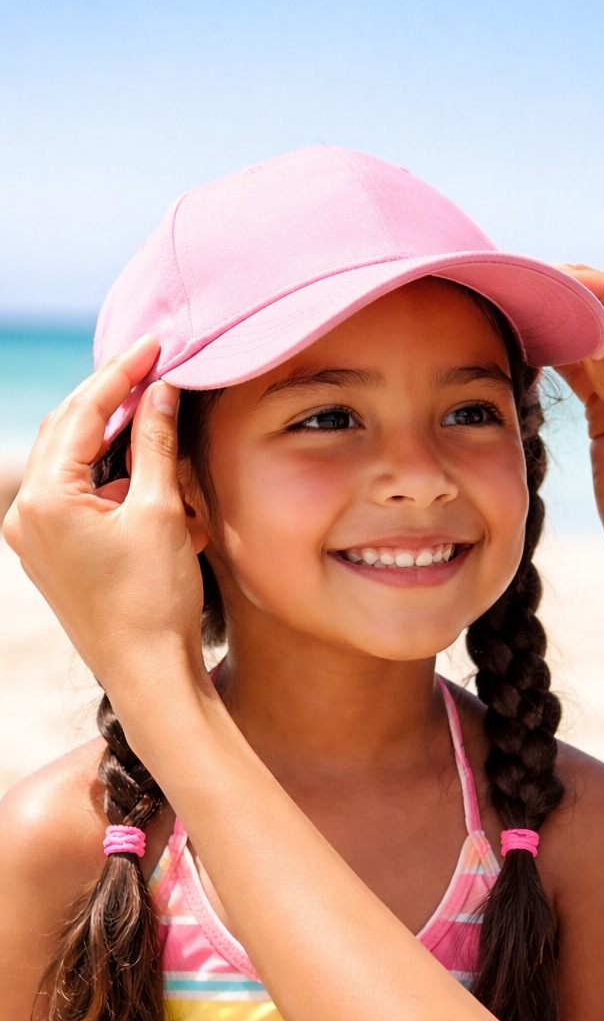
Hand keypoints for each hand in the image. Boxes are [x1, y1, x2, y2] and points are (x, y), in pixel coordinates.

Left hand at [3, 337, 208, 705]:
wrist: (149, 674)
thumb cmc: (155, 601)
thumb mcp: (160, 512)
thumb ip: (155, 443)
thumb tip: (160, 390)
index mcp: (44, 499)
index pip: (82, 413)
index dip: (121, 374)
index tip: (153, 345)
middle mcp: (25, 514)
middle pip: (67, 431)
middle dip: (112, 401)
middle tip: (154, 371)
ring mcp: (33, 537)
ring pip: (72, 463)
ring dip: (115, 443)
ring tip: (159, 428)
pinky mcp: (51, 555)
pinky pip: (76, 497)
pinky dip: (111, 481)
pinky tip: (148, 479)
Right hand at [557, 268, 603, 609]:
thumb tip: (590, 330)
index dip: (600, 287)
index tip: (557, 274)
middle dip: (578, 295)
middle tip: (531, 281)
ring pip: (596, 338)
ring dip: (564, 322)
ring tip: (524, 302)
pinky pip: (581, 369)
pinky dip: (557, 354)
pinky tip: (530, 339)